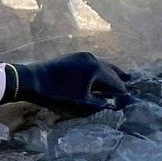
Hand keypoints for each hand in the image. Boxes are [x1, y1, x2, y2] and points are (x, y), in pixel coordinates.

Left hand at [5, 52, 130, 113]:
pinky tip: (96, 72)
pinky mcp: (71, 57)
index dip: (120, 88)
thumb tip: (110, 104)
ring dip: (108, 70)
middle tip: (129, 79)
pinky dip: (96, 68)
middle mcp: (91, 59)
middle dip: (118, 75)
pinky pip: (90, 63)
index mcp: (96, 68)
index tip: (127, 94)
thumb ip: (97, 103)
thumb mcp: (80, 102)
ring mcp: (80, 56)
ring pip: (99, 64)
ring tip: (116, 74)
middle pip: (109, 68)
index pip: (113, 80)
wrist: (32, 80)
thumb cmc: (56, 93)